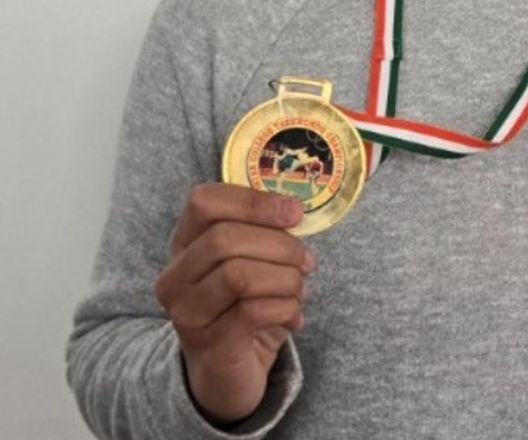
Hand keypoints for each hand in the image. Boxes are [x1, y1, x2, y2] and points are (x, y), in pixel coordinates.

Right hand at [155, 183, 314, 422]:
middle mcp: (175, 276)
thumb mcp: (252, 258)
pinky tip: (294, 314)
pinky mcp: (209, 345)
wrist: (228, 371)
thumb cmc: (245, 303)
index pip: (204, 201)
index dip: (253, 201)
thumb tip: (294, 210)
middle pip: (224, 238)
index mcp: (185, 242)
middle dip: (280, 245)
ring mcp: (186, 313)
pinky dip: (287, 307)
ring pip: (239, 275)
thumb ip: (265, 230)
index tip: (295, 213)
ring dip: (286, 278)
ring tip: (300, 288)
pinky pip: (254, 312)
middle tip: (307, 260)